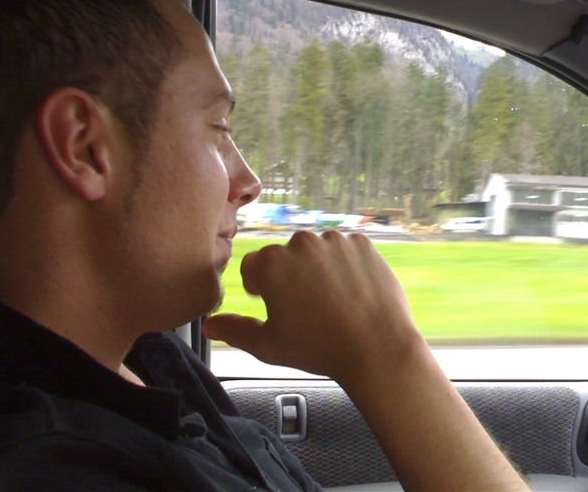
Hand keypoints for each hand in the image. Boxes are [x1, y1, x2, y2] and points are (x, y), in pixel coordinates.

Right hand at [203, 230, 422, 384]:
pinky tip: (351, 291)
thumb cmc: (320, 349)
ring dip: (318, 267)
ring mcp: (334, 239)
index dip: (260, 288)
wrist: (378, 347)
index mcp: (271, 264)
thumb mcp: (269, 346)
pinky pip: (345, 249)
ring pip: (317, 250)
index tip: (274, 304)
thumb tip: (209, 325)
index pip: (253, 267)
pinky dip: (346, 264)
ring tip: (331, 300)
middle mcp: (301, 243)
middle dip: (291, 276)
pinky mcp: (362, 243)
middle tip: (307, 307)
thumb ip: (235, 331)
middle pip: (286, 256)